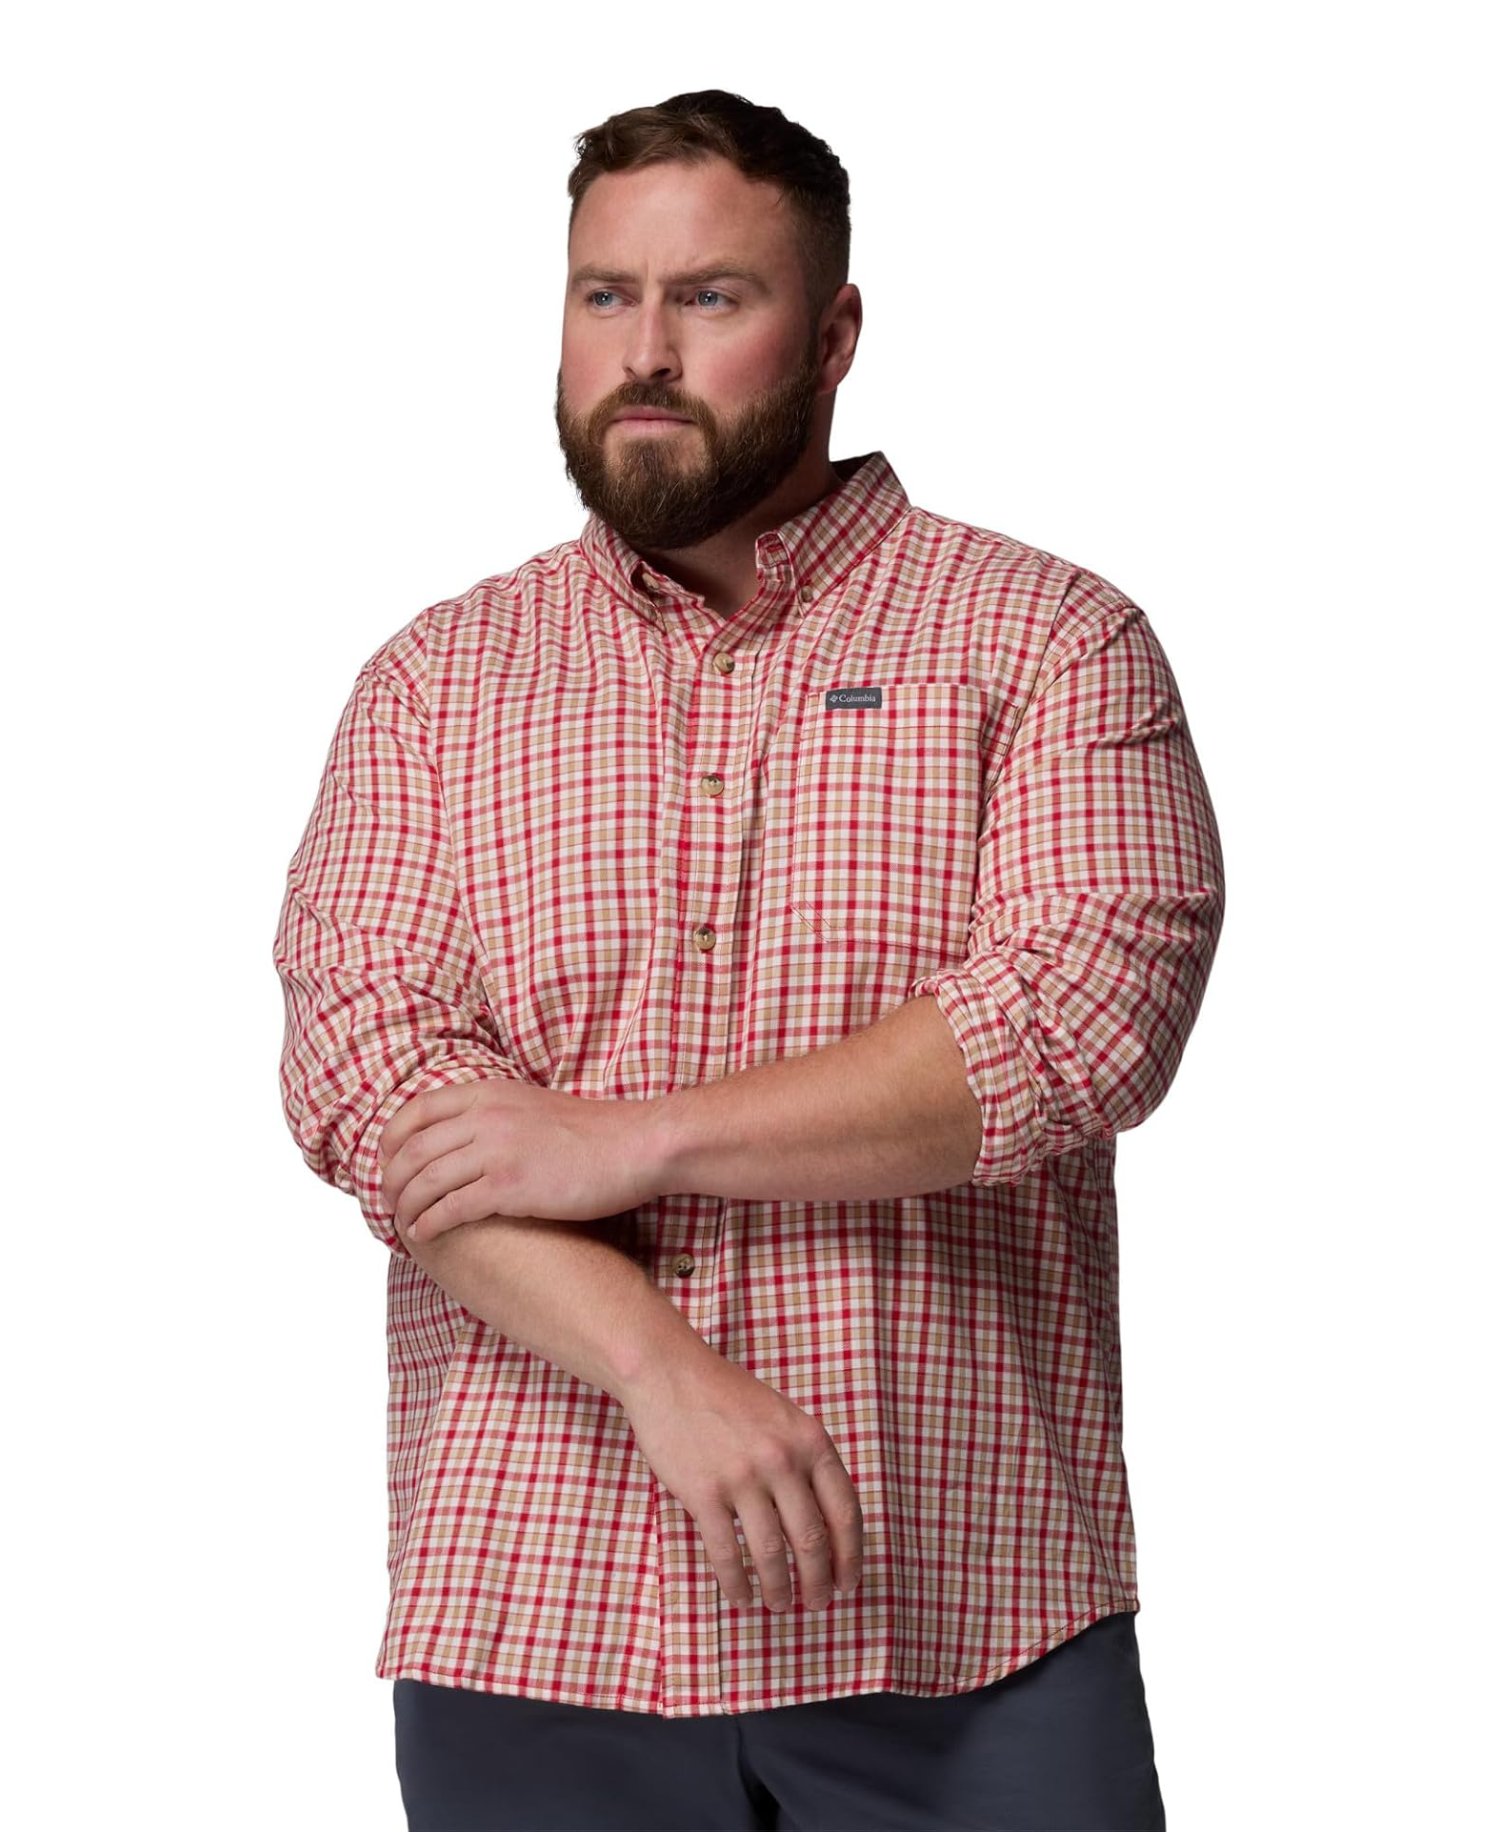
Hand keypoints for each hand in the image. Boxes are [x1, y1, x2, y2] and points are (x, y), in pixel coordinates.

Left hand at [379, 1080, 661, 1241]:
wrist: (635, 1145)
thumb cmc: (592, 1132)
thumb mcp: (531, 1104)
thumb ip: (494, 1113)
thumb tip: (464, 1134)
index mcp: (488, 1092)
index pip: (417, 1112)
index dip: (392, 1141)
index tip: (388, 1163)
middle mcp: (485, 1116)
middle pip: (413, 1150)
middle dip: (392, 1180)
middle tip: (389, 1201)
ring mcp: (496, 1151)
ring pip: (426, 1181)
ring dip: (406, 1206)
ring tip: (402, 1223)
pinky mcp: (511, 1186)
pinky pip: (452, 1208)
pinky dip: (430, 1223)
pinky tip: (424, 1235)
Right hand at [619, 1346, 863, 1613]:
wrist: (671, 1373)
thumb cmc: (728, 1395)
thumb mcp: (784, 1416)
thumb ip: (806, 1460)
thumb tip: (825, 1522)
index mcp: (810, 1440)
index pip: (844, 1511)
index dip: (849, 1555)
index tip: (848, 1581)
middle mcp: (782, 1460)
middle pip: (812, 1540)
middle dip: (818, 1582)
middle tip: (816, 1604)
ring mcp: (743, 1478)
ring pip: (772, 1553)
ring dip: (779, 1588)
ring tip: (779, 1604)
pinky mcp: (705, 1493)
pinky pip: (727, 1553)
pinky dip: (737, 1583)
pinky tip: (741, 1597)